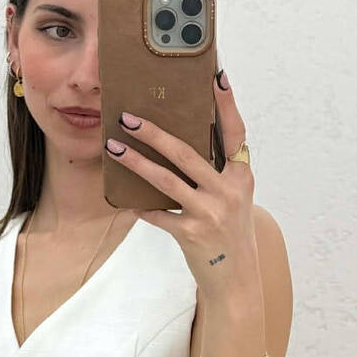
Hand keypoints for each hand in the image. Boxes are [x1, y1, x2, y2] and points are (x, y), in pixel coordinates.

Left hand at [103, 68, 257, 299]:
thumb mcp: (234, 198)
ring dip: (136, 162)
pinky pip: (158, 214)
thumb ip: (217, 172)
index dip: (226, 105)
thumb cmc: (230, 232)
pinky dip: (140, 206)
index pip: (235, 133)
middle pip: (186, 153)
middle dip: (154, 132)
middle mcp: (229, 191)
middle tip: (127, 117)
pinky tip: (124, 198)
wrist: (237, 280)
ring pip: (166, 180)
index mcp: (242, 176)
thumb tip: (180, 142)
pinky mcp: (191, 234)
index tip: (215, 76)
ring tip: (113, 147)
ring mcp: (210, 213)